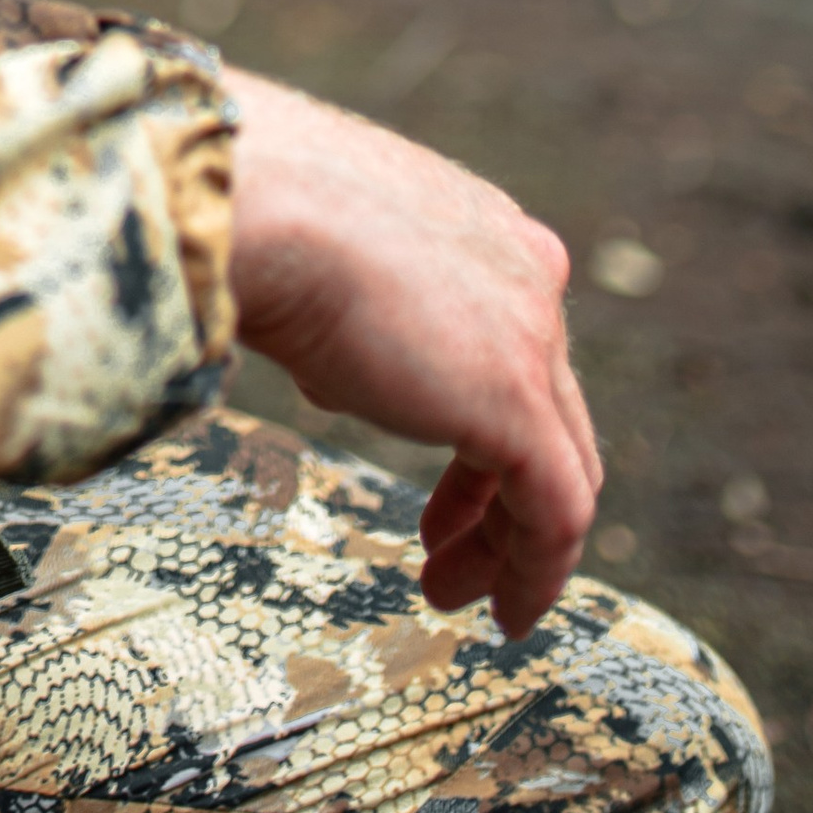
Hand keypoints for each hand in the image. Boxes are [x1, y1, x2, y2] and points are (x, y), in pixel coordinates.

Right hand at [224, 69, 601, 637]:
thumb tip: (322, 356)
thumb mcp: (313, 243)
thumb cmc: (253, 203)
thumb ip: (339, 299)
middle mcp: (526, 271)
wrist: (259, 197)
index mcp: (480, 226)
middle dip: (493, 489)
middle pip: (544, 405)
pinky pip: (556, 510)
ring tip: (454, 594)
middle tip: (442, 546)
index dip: (474, 416)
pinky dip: (538, 570)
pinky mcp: (520, 400)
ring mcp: (532, 333)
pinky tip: (508, 615)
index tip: (434, 469)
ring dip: (510, 542)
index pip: (507, 339)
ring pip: (559, 464)